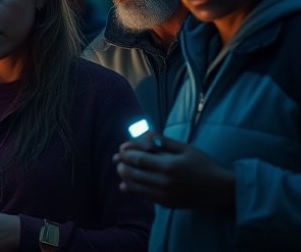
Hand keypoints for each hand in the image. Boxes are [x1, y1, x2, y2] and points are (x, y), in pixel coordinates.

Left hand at [114, 134, 234, 209]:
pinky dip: (132, 191)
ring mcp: (165, 195)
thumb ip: (164, 142)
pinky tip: (125, 185)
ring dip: (124, 178)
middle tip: (117, 160)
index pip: (138, 159)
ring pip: (135, 187)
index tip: (122, 148)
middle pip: (133, 173)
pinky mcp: (166, 204)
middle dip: (122, 165)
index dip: (126, 153)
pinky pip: (143, 197)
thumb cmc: (203, 164)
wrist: (220, 189)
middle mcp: (165, 182)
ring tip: (121, 170)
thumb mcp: (186, 148)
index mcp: (169, 166)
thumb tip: (146, 133)